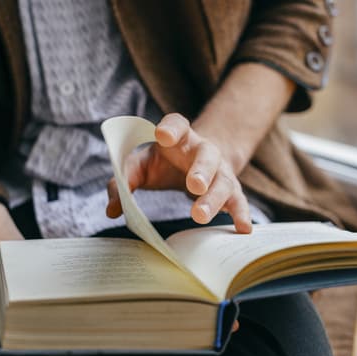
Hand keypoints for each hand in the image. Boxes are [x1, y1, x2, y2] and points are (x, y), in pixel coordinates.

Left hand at [106, 113, 252, 233]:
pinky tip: (243, 228)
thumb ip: (123, 181)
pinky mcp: (231, 191)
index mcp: (179, 138)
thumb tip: (113, 209)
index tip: (163, 135)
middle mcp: (204, 151)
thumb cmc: (164, 163)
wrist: (197, 164)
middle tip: (193, 185)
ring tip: (200, 215)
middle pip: (206, 156)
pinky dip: (241, 214)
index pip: (177, 125)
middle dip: (201, 170)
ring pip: (222, 182)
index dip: (171, 128)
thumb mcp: (140, 166)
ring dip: (214, 198)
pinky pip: (238, 202)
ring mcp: (220, 172)